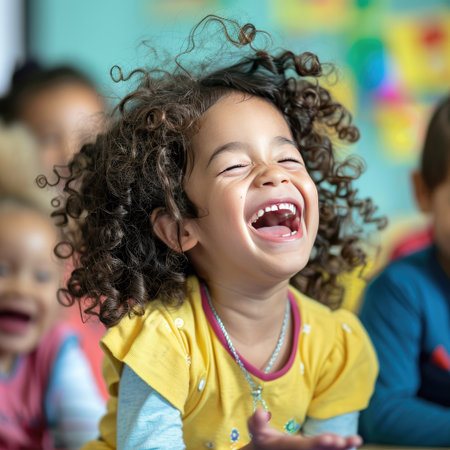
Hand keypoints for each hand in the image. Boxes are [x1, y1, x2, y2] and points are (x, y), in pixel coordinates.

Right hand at [243, 409, 362, 449]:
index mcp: (287, 448)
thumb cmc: (261, 441)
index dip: (319, 444)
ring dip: (342, 449)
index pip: (305, 447)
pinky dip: (341, 449)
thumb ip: (256, 422)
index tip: (333, 440)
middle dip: (334, 448)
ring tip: (356, 440)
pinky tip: (353, 442)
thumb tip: (260, 412)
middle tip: (347, 441)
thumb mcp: (255, 431)